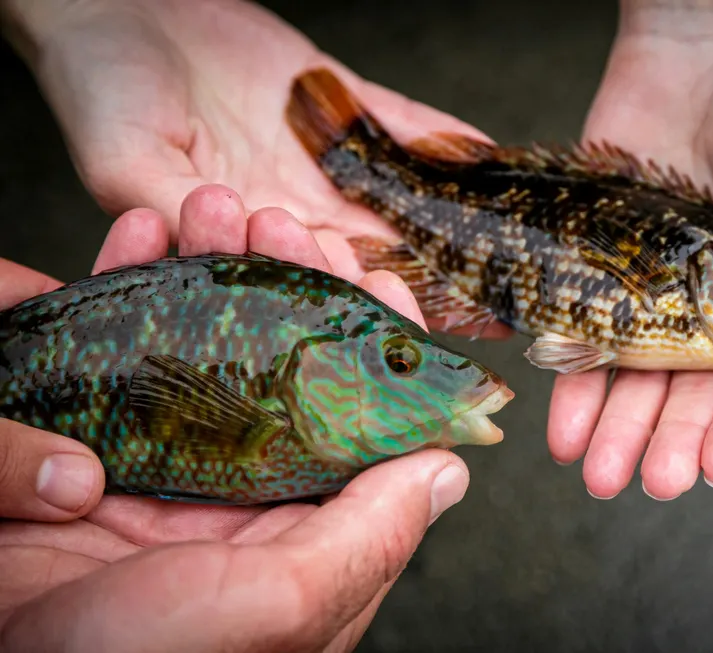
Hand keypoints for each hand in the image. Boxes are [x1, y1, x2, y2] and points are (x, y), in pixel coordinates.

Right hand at [0, 184, 468, 651]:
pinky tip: (138, 235)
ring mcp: (163, 467)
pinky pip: (113, 350)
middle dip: (283, 285)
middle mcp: (238, 496)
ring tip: (209, 210)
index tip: (372, 277)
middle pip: (280, 367)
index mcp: (298, 531)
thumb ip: (368, 536)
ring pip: (202, 345)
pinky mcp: (89, 448)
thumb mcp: (278, 604)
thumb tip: (451, 471)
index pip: (358, 420)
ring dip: (208, 269)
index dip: (371, 345)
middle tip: (276, 221)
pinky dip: (122, 285)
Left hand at [546, 2, 712, 499]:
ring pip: (630, 374)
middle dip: (666, 440)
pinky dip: (571, 374)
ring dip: (612, 425)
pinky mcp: (597, 259)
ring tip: (594, 471)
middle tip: (645, 482)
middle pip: (685, 392)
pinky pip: (581, 325)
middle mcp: (708, 306)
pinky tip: (561, 419)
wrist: (703, 44)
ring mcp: (648, 286)